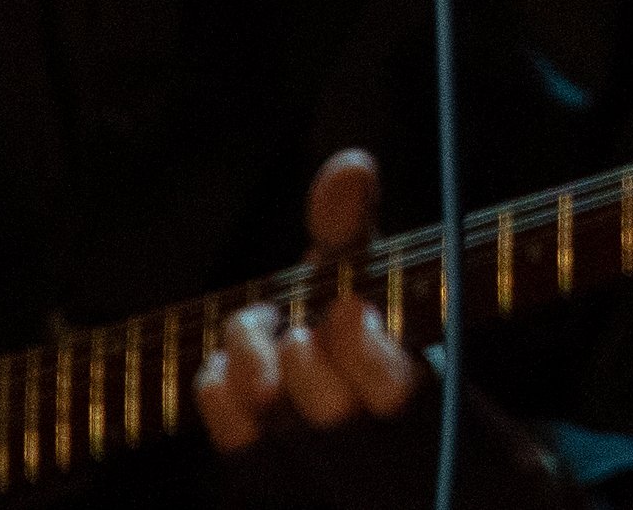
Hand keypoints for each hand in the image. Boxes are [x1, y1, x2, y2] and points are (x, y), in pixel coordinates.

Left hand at [193, 153, 560, 506]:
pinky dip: (219, 383)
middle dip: (306, 349)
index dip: (364, 349)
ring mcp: (306, 457)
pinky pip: (225, 423)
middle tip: (304, 326)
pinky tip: (233, 363)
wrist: (357, 432)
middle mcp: (363, 434)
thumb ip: (354, 225)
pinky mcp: (257, 468)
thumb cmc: (362, 334)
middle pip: (327, 404)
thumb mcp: (370, 278)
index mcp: (413, 387)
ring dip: (258, 354)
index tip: (350, 307)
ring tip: (274, 334)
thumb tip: (351, 163)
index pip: (394, 391)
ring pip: (270, 404)